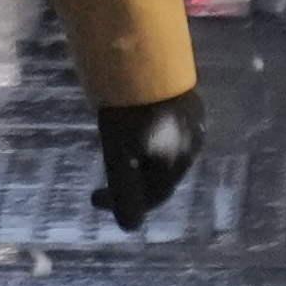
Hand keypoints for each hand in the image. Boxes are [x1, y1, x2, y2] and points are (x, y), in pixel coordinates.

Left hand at [94, 90, 201, 231]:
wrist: (144, 56)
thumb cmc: (129, 109)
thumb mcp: (119, 155)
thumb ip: (124, 192)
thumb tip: (129, 229)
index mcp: (178, 162)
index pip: (152, 197)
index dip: (122, 203)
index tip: (92, 196)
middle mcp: (193, 145)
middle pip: (160, 175)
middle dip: (133, 181)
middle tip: (106, 175)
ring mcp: (193, 121)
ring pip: (164, 151)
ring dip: (140, 159)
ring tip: (117, 151)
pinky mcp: (187, 99)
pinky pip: (167, 130)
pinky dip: (148, 138)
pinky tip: (133, 127)